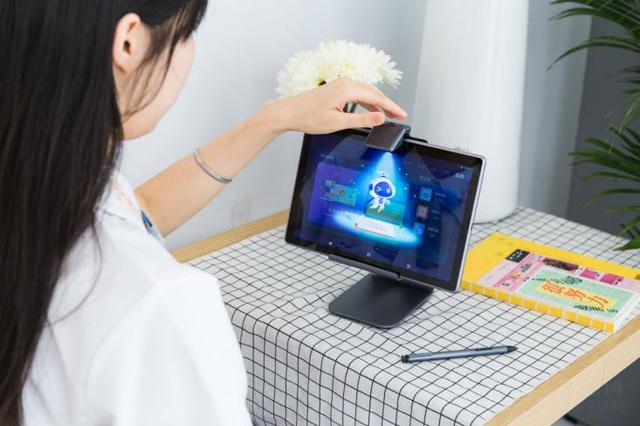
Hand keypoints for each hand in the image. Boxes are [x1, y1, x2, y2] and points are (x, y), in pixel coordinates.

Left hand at [262, 77, 406, 135]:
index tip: (402, 115)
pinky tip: (370, 111)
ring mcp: (341, 84)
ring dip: (378, 104)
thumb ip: (362, 120)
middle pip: (374, 93)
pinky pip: (358, 93)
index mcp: (347, 89)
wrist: (289, 112)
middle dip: (388, 105)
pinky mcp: (336, 88)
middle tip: (399, 116)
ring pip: (366, 92)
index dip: (392, 107)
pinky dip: (367, 102)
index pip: (377, 98)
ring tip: (388, 115)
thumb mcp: (338, 122)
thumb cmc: (308, 117)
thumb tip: (380, 118)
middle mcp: (346, 82)